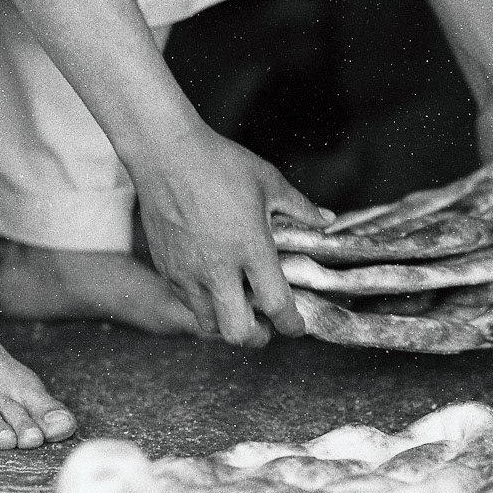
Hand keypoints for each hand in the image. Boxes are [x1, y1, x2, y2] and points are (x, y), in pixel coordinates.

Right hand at [128, 127, 330, 345]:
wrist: (165, 153)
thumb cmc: (221, 164)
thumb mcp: (268, 181)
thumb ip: (300, 208)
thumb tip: (327, 219)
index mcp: (251, 249)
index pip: (277, 305)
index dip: (292, 324)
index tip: (297, 327)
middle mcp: (218, 269)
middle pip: (238, 332)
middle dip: (257, 338)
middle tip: (266, 329)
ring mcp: (188, 272)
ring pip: (209, 323)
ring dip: (227, 321)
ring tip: (238, 306)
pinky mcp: (166, 268)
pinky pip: (187, 302)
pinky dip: (203, 303)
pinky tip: (213, 285)